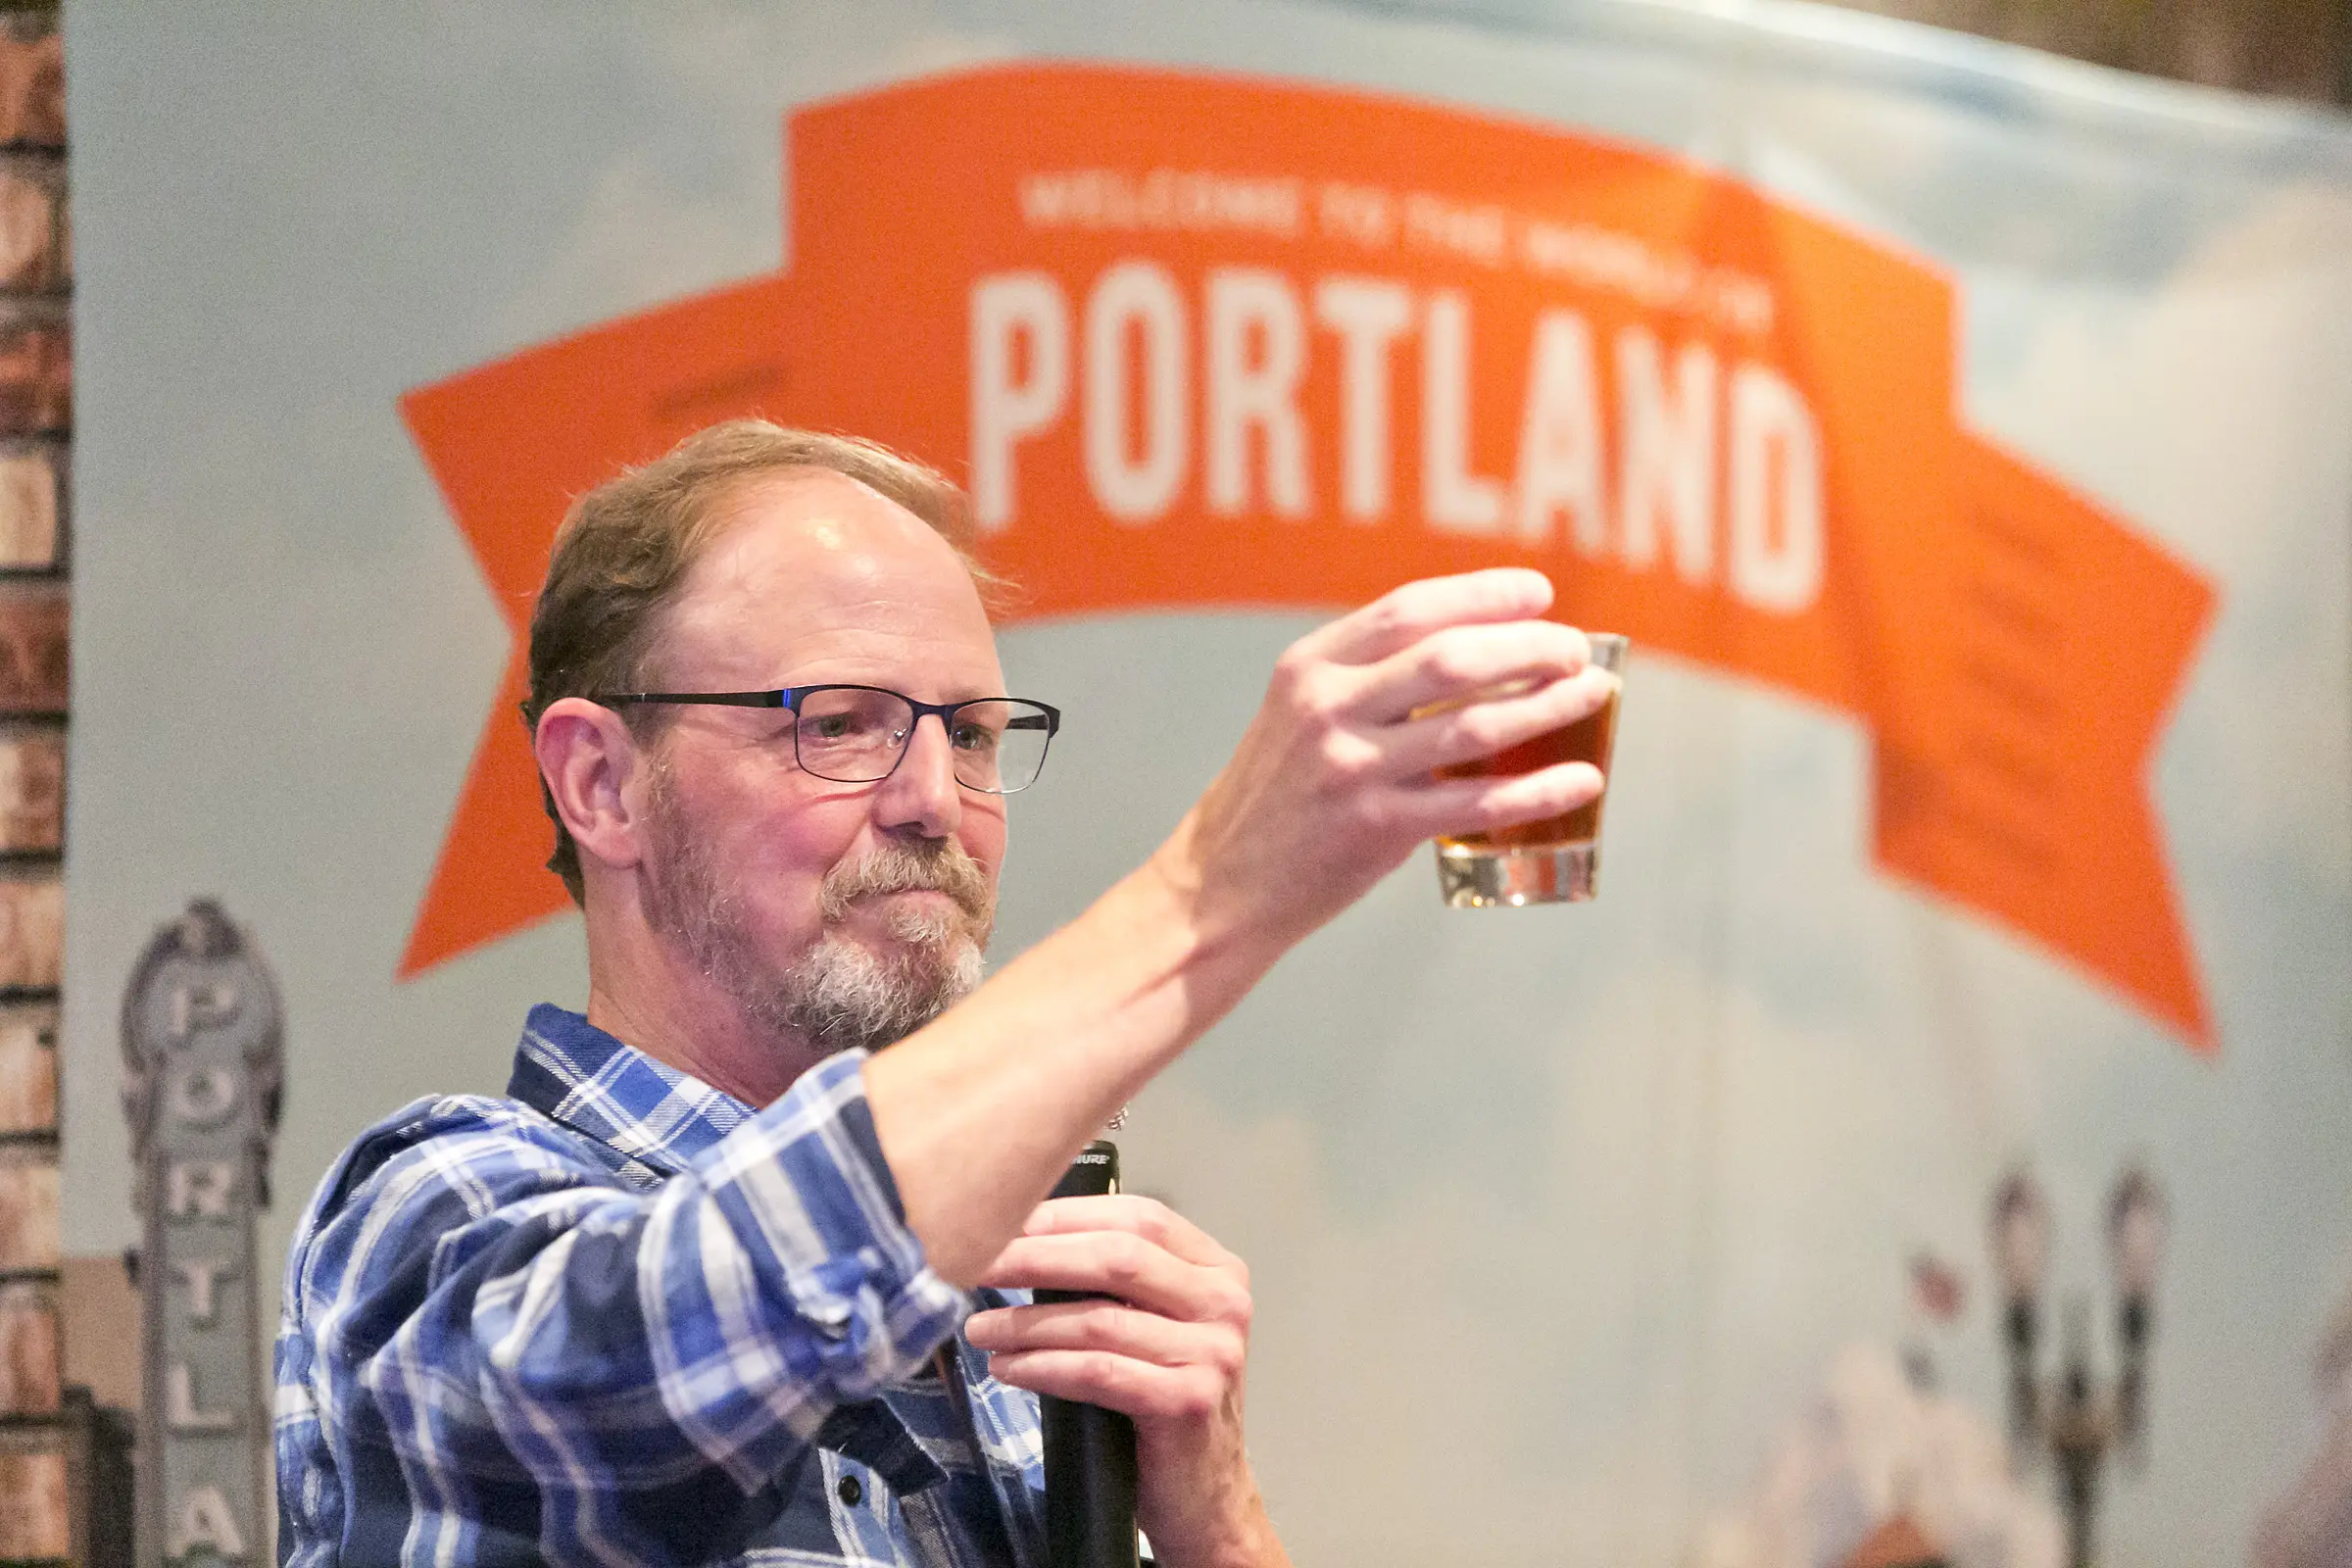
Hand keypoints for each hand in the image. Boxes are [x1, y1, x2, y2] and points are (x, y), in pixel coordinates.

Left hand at [967, 1196, 1287, 1567]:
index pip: (1139, 1216)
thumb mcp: (1155, 1324)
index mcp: (1217, 1269)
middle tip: (980, 1264)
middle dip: (1038, 1257)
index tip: (1009, 1221)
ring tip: (981, 1328)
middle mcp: (1224, 1303)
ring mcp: (1212, 1353)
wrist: (1204, 1495)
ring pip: (1099, 1320)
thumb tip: (1025, 1239)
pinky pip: (1098, 1372)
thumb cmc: (1165, 1402)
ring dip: (1027, 1322)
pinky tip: (1007, 1368)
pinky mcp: (1187, 1402)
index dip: (1069, 1216)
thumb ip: (1116, 1280)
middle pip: (1117, 1258)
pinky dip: (1044, 1367)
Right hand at [1160, 568, 1612, 951]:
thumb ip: (1368, 681)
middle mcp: (1328, 708)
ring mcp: (1351, 769)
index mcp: (1310, 667)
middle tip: (1576, 651)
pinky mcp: (1375, 828)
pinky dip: (1541, 789)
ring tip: (1594, 696)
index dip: (1483, 595)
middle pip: (1452, 658)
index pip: (1409, 609)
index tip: (1540, 593)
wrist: (1221, 885)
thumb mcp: (1300, 714)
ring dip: (1549, 707)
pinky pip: (1479, 801)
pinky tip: (1583, 779)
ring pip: (1476, 726)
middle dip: (1530, 647)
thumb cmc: (1278, 796)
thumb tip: (1481, 656)